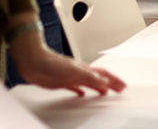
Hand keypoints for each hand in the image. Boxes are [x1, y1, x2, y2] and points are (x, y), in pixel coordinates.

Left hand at [10, 32, 125, 95]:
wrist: (34, 62)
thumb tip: (104, 82)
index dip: (114, 80)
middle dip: (111, 83)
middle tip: (120, 89)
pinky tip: (82, 94)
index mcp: (85, 69)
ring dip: (99, 87)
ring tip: (106, 92)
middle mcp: (80, 72)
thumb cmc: (51, 63)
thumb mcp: (74, 71)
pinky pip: (75, 87)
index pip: (104, 75)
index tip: (123, 86)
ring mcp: (72, 77)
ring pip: (89, 83)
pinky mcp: (62, 82)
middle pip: (100, 78)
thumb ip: (89, 77)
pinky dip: (81, 91)